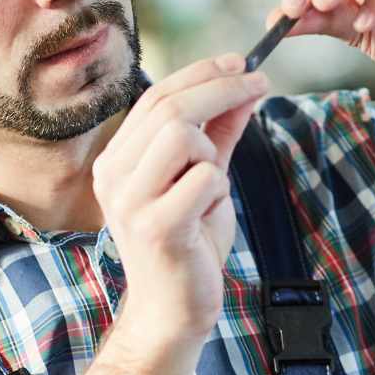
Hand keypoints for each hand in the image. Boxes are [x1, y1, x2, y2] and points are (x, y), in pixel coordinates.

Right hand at [92, 54, 266, 341]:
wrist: (173, 311)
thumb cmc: (188, 244)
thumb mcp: (205, 179)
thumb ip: (219, 134)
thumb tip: (245, 86)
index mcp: (116, 161)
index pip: (155, 96)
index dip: (201, 73)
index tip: (242, 63)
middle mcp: (113, 176)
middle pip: (169, 107)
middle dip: (222, 88)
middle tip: (261, 84)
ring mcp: (131, 202)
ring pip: (182, 135)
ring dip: (212, 151)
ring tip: (213, 183)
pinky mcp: (156, 228)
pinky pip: (203, 179)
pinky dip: (219, 189)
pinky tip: (209, 213)